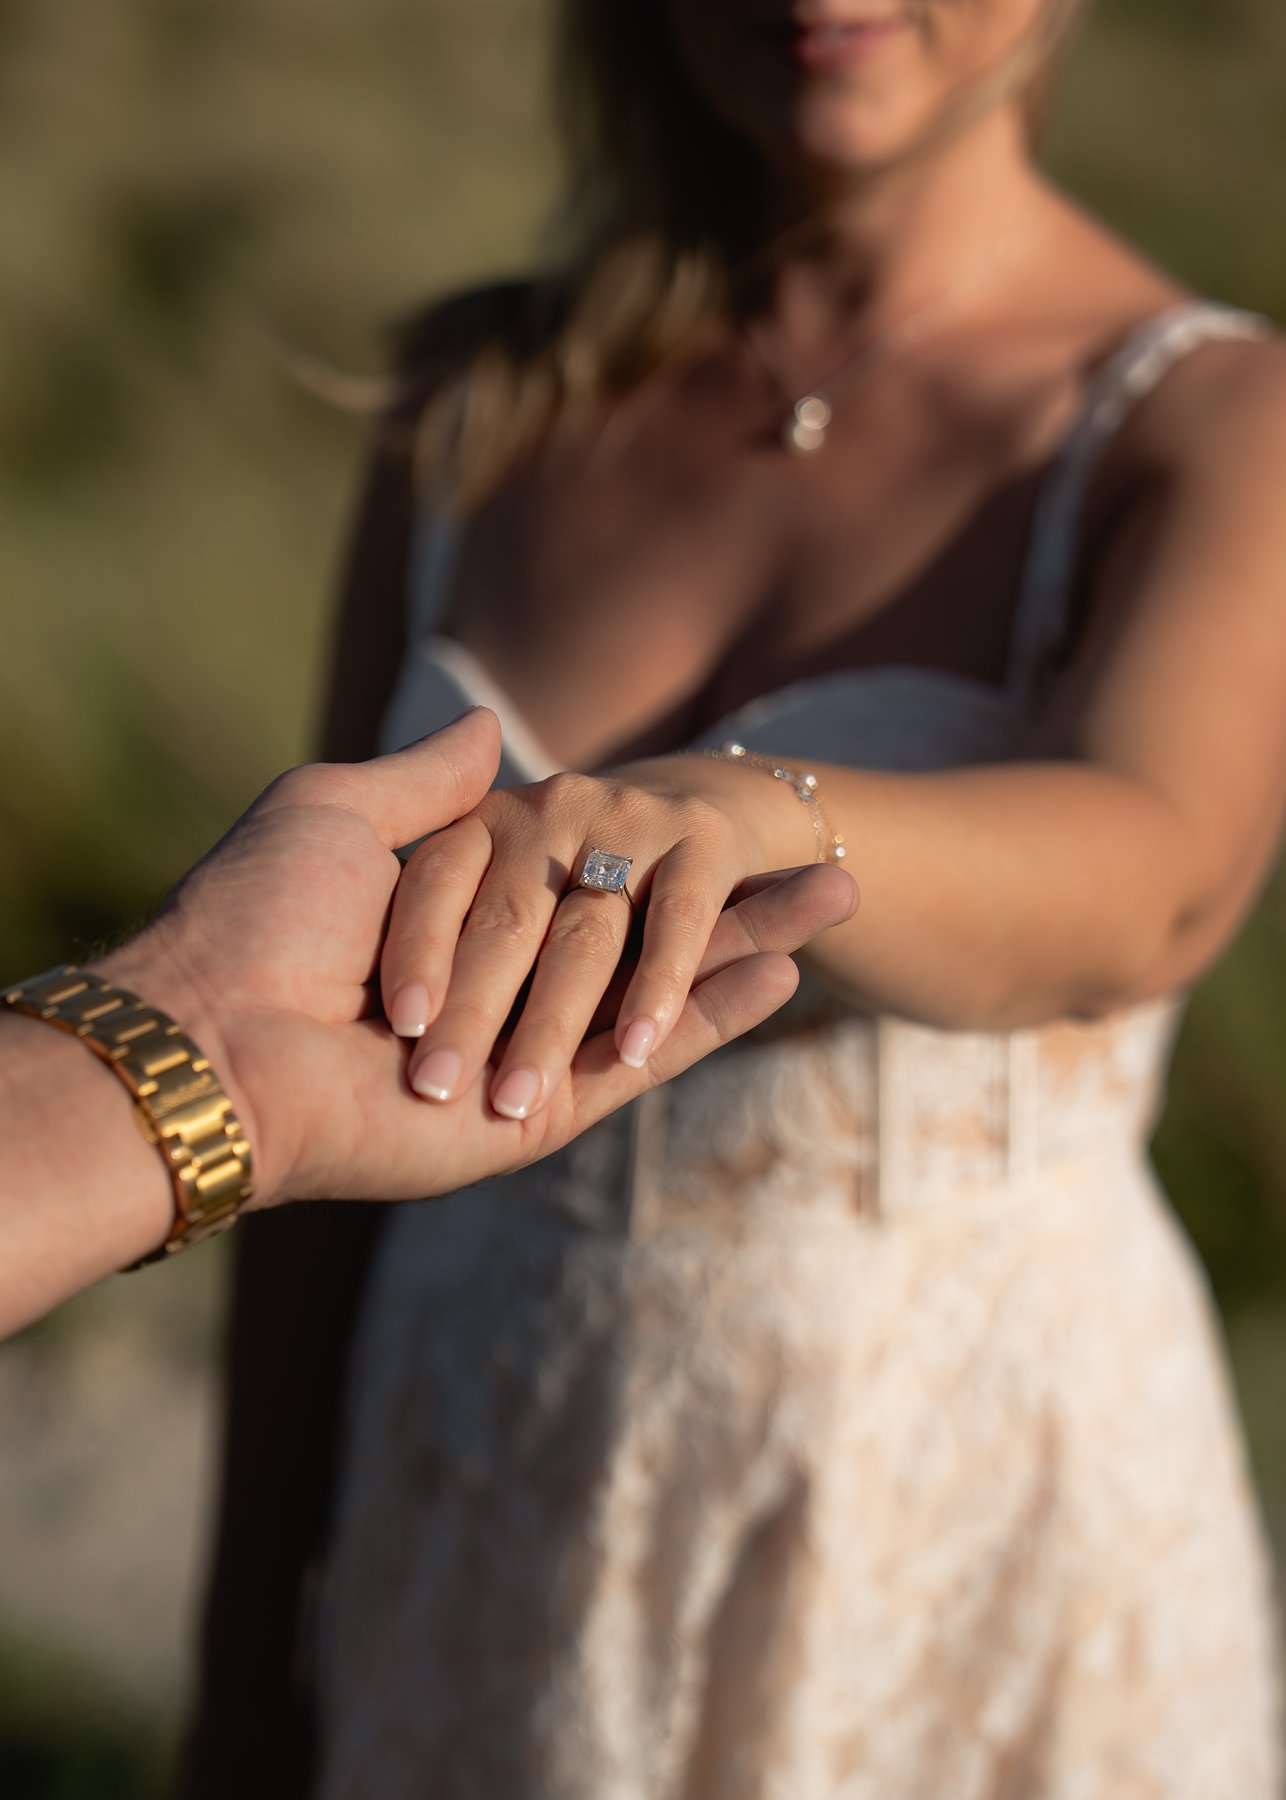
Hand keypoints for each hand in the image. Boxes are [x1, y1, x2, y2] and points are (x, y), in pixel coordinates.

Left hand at [99, 720, 855, 1207]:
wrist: (225, 1038)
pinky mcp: (547, 1103)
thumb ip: (432, 785)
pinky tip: (793, 963)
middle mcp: (506, 980)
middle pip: (649, 927)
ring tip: (845, 888)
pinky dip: (722, 1006)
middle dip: (739, 893)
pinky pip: (652, 1050)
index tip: (726, 812)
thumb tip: (494, 730)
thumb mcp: (339, 812)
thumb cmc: (266, 916)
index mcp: (461, 915)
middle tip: (824, 858)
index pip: (587, 872)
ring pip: (670, 981)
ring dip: (761, 936)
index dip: (660, 842)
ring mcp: (532, 1042)